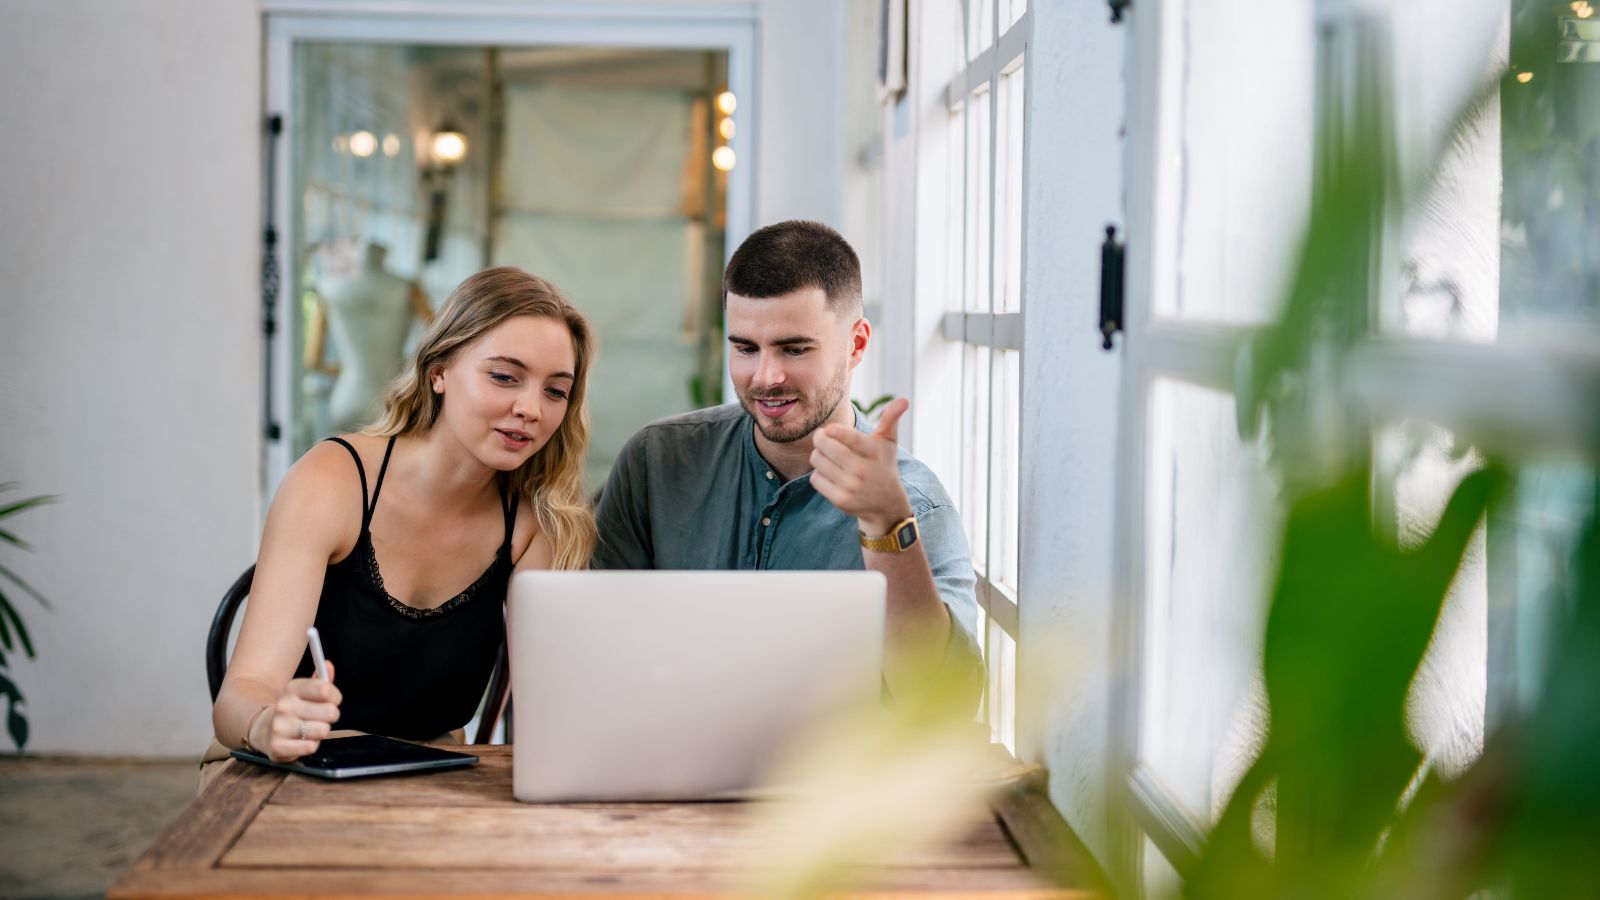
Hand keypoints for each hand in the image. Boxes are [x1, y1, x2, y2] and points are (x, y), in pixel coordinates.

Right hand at [253, 660, 341, 762]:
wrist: (265, 730)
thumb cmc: (295, 709)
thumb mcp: (306, 691)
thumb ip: (321, 679)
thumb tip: (328, 665)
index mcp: (292, 688)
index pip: (326, 690)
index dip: (335, 697)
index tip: (332, 700)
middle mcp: (284, 706)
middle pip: (329, 712)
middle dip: (331, 716)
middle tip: (323, 717)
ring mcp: (279, 727)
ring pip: (323, 730)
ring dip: (322, 731)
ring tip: (313, 729)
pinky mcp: (278, 747)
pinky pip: (311, 747)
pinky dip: (312, 745)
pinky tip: (304, 741)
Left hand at [810, 397, 914, 536]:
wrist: (887, 504)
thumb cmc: (883, 464)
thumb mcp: (889, 442)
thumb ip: (891, 419)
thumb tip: (904, 400)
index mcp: (874, 452)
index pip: (850, 438)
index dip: (835, 431)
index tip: (829, 429)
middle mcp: (863, 470)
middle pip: (826, 446)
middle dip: (820, 438)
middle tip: (822, 437)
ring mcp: (851, 487)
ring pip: (818, 461)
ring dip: (818, 455)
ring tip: (826, 455)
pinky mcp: (841, 500)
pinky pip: (816, 479)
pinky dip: (818, 474)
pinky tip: (829, 473)